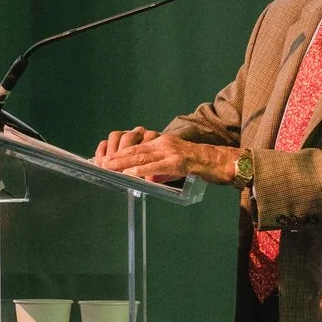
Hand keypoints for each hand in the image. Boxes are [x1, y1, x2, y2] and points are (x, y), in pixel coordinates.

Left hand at [94, 128, 222, 184]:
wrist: (222, 161)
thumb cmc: (201, 165)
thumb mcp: (177, 164)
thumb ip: (162, 170)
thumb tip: (147, 179)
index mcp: (163, 143)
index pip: (137, 147)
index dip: (120, 154)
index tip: (105, 159)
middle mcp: (164, 144)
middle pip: (135, 150)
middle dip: (116, 158)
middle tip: (100, 164)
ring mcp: (171, 151)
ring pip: (142, 156)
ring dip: (123, 163)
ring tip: (109, 168)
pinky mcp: (178, 161)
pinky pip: (156, 166)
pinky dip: (141, 170)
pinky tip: (131, 174)